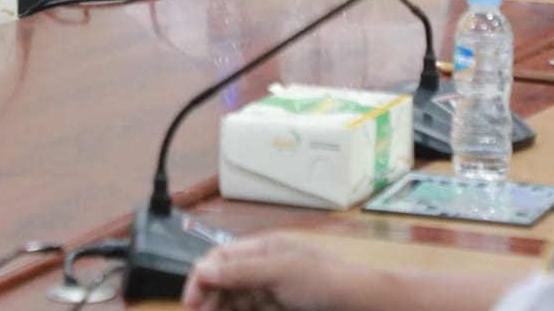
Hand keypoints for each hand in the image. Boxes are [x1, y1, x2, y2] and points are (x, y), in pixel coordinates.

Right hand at [183, 234, 378, 310]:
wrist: (363, 304)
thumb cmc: (328, 280)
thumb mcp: (280, 272)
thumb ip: (240, 272)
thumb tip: (202, 268)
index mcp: (265, 248)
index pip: (222, 257)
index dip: (203, 275)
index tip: (190, 299)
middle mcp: (266, 268)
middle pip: (226, 281)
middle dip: (208, 297)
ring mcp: (274, 292)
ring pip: (236, 300)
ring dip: (221, 308)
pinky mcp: (280, 309)